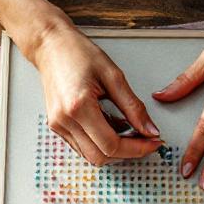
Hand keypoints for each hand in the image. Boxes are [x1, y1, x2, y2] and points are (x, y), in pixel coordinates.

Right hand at [24, 22, 161, 165]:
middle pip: (101, 156)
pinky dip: (100, 143)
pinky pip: (82, 147)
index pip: (111, 144)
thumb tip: (150, 130)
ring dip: (114, 149)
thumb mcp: (113, 76)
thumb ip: (133, 107)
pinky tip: (111, 127)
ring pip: (91, 156)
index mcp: (79, 106)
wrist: (51, 46)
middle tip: (145, 139)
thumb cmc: (78, 53)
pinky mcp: (57, 126)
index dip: (136, 148)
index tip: (153, 142)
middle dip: (127, 152)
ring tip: (127, 130)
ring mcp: (58, 126)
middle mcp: (65, 120)